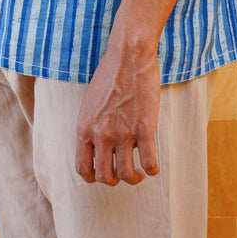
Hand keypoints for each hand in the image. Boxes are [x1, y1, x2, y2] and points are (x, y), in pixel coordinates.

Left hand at [74, 36, 159, 185]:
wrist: (128, 55)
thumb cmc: (109, 75)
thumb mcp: (90, 102)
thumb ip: (91, 126)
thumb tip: (95, 147)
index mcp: (85, 128)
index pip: (83, 168)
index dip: (93, 177)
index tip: (105, 173)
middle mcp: (101, 134)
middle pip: (104, 177)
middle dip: (114, 181)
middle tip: (124, 173)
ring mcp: (123, 133)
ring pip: (126, 175)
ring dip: (134, 178)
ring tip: (140, 173)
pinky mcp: (144, 128)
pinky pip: (149, 162)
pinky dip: (152, 169)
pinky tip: (153, 165)